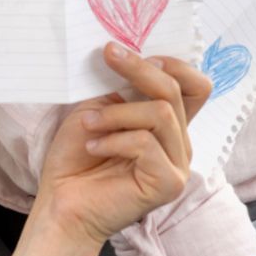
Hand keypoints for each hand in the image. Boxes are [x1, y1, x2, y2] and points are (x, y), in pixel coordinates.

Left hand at [37, 43, 211, 245]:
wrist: (60, 204)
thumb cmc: (76, 160)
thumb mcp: (96, 110)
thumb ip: (121, 88)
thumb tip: (130, 52)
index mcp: (167, 126)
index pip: (195, 86)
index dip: (171, 63)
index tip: (128, 51)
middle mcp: (179, 144)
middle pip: (175, 91)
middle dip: (138, 69)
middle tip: (107, 54)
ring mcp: (177, 165)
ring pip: (160, 114)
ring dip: (116, 112)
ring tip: (88, 124)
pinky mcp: (168, 184)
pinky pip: (146, 144)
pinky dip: (114, 140)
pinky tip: (94, 148)